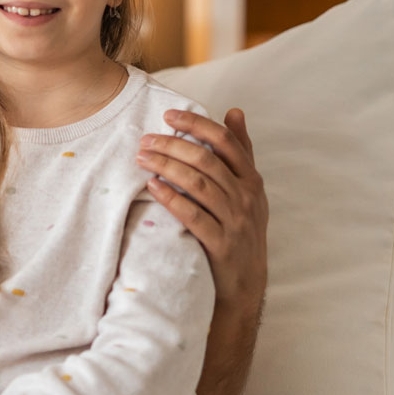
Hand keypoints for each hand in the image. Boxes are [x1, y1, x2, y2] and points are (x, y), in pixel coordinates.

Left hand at [138, 108, 268, 312]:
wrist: (245, 282)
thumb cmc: (241, 229)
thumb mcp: (248, 190)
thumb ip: (241, 152)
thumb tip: (234, 112)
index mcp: (251, 179)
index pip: (225, 141)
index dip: (196, 124)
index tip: (168, 115)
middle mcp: (246, 197)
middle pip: (207, 160)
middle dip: (173, 145)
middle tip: (145, 140)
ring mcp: (234, 220)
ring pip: (198, 184)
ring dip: (166, 166)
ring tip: (142, 158)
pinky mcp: (220, 243)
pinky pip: (192, 215)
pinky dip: (171, 198)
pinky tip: (152, 186)